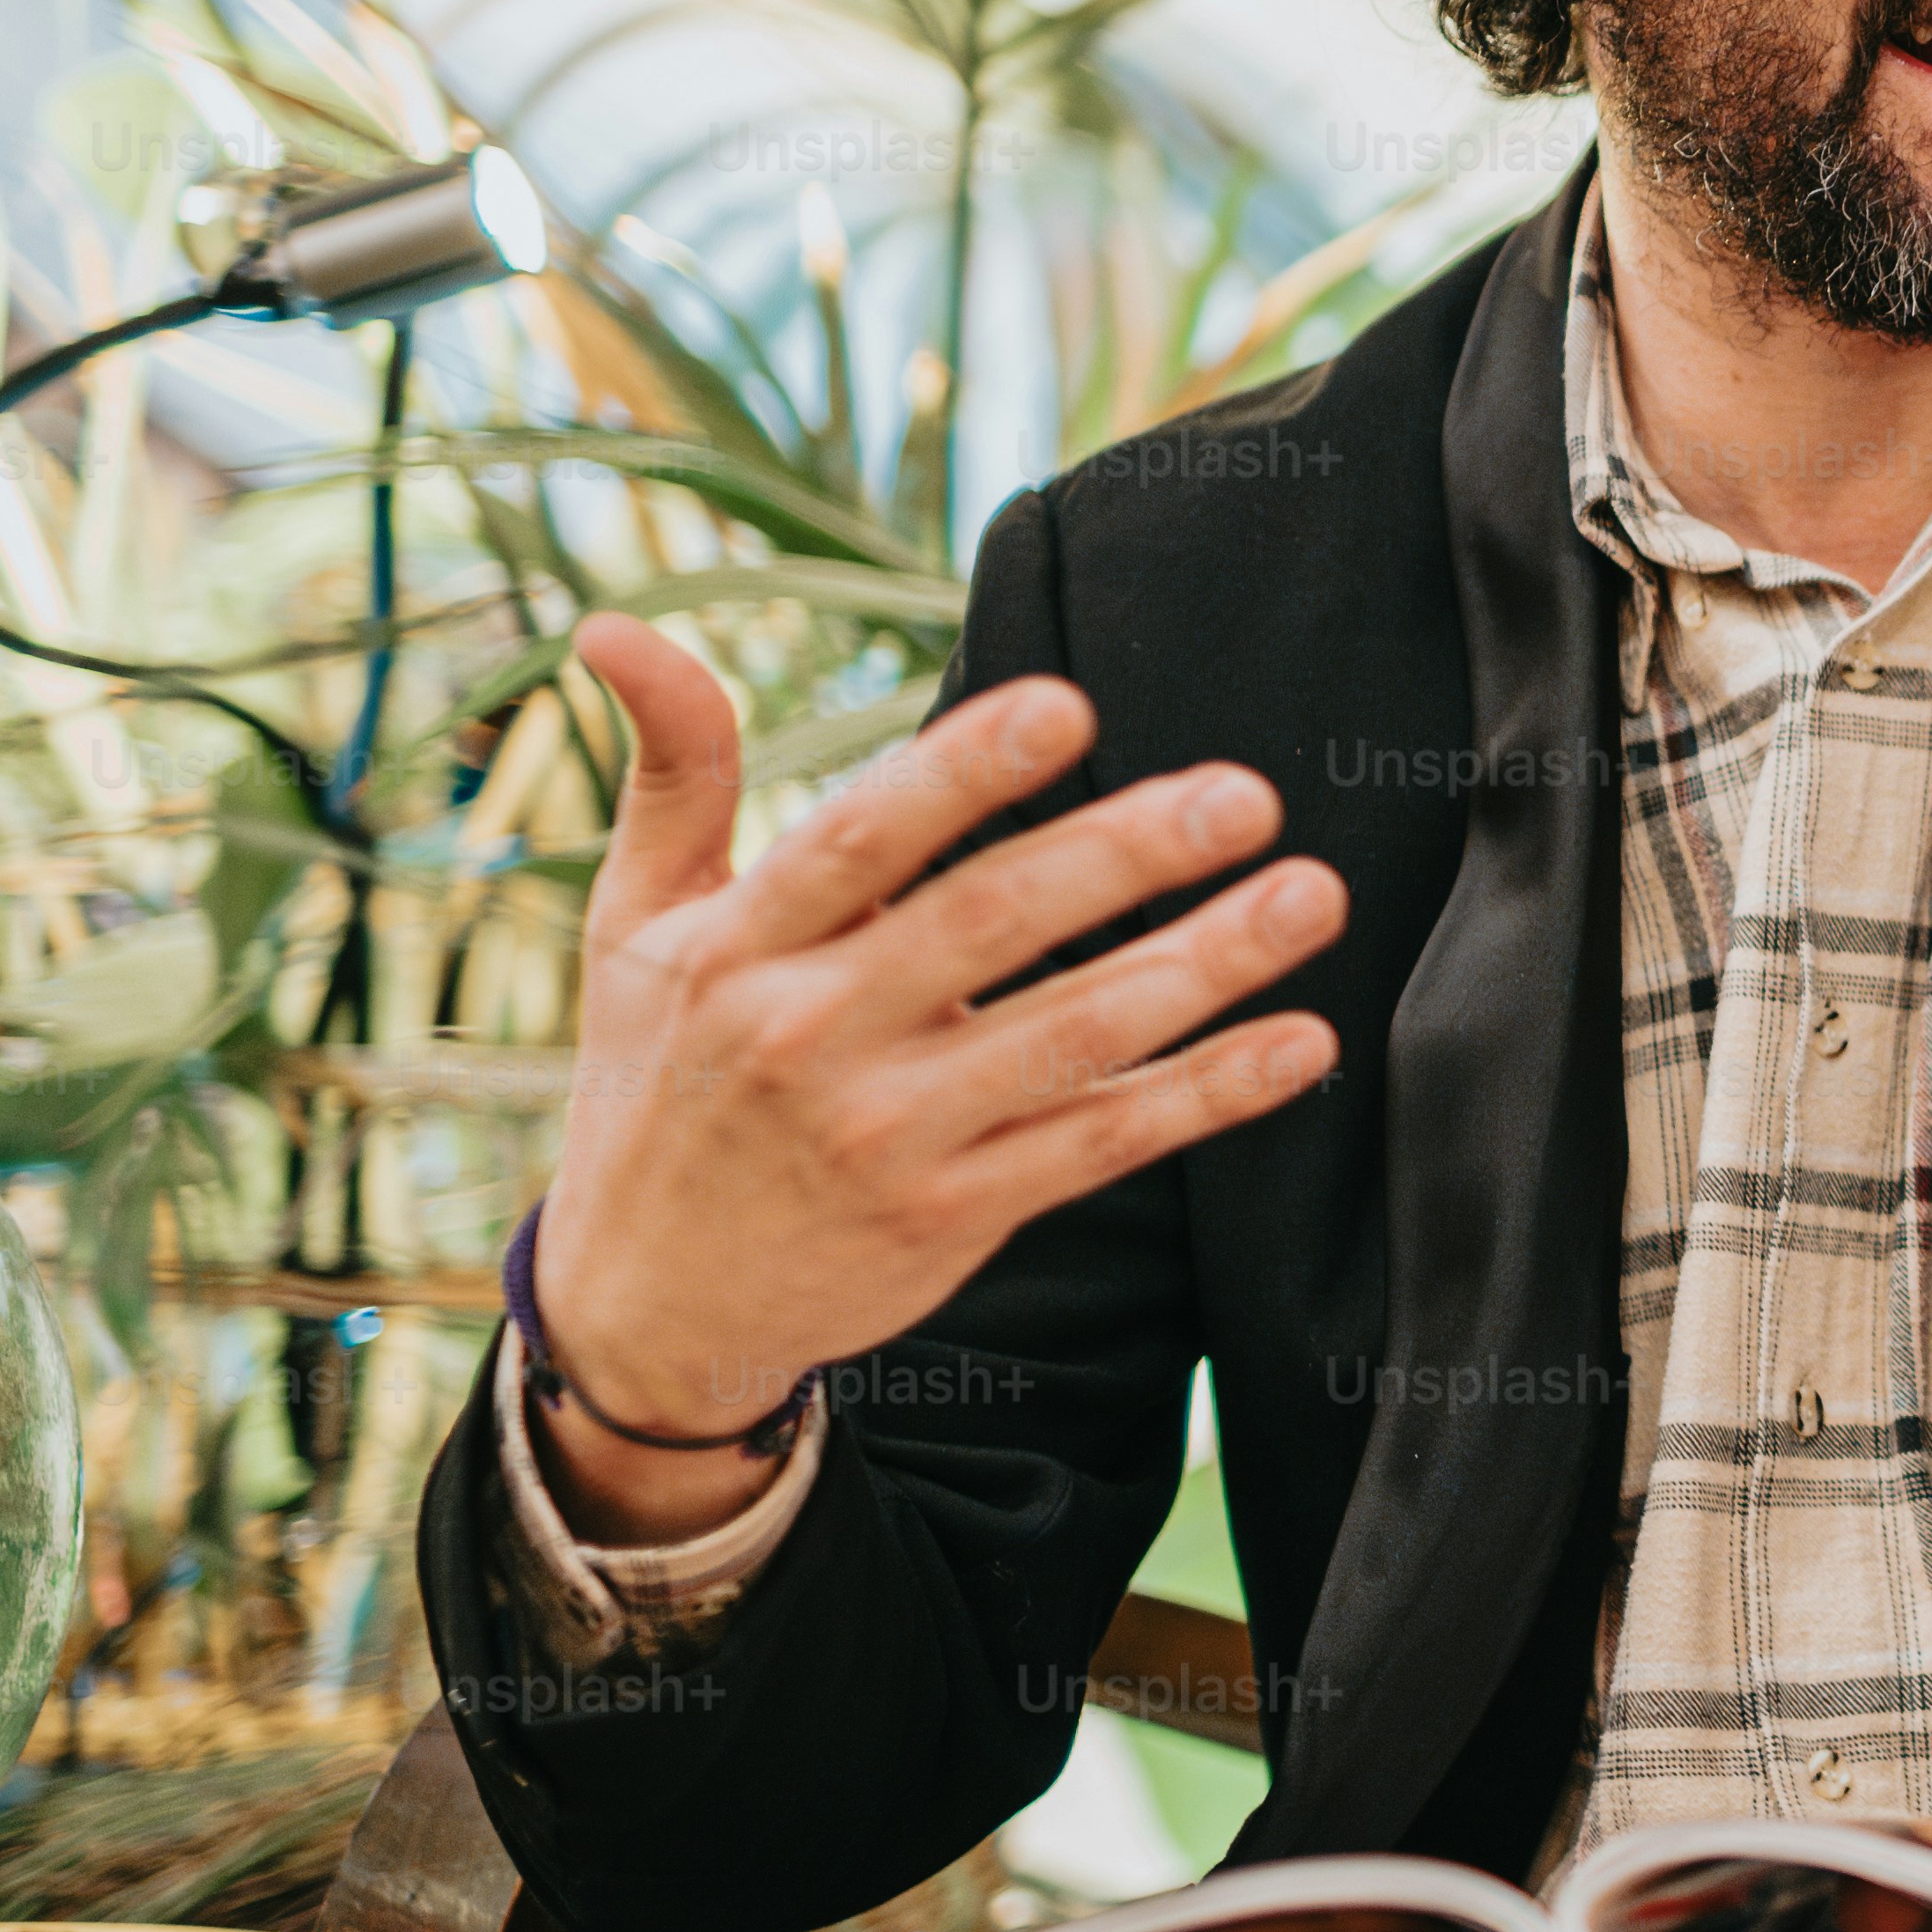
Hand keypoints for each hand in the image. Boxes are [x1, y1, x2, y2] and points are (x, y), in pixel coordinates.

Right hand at [528, 618, 1345, 1536]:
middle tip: (1245, 794)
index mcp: (738, 948)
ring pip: (1069, 1035)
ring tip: (1312, 895)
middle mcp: (811, 1036)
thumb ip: (673, 771)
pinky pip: (1100, 1143)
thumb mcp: (636, 926)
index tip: (1067, 707)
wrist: (649, 1306)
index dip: (962, 772)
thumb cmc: (658, 1081)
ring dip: (1203, 966)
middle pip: (988, 925)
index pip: (860, 841)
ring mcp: (889, 1134)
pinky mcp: (954, 1215)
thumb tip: (620, 625)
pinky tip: (1298, 1043)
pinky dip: (1206, 1095)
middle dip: (1124, 855)